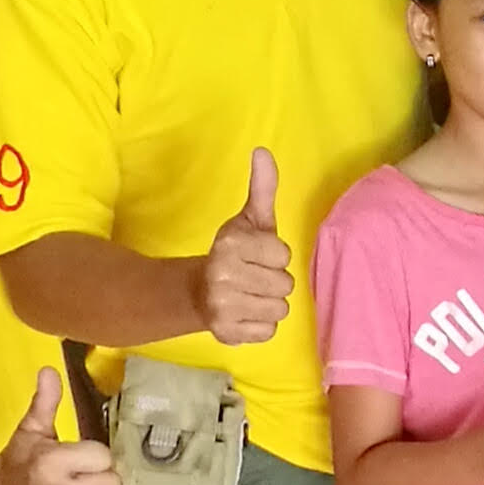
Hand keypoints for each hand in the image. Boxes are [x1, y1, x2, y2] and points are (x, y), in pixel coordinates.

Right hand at [0, 368, 119, 484]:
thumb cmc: (16, 464)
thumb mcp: (30, 431)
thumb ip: (45, 402)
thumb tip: (50, 370)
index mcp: (52, 461)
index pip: (102, 456)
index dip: (95, 456)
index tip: (81, 458)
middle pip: (112, 483)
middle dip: (101, 479)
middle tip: (83, 478)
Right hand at [198, 147, 293, 345]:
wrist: (198, 292)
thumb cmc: (236, 254)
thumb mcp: (251, 219)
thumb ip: (262, 188)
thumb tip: (263, 151)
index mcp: (230, 244)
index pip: (283, 255)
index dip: (275, 256)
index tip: (259, 255)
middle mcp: (223, 275)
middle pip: (285, 284)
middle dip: (274, 281)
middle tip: (254, 277)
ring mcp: (223, 306)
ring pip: (280, 309)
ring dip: (270, 303)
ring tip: (250, 294)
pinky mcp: (227, 333)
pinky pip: (269, 331)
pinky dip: (261, 324)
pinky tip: (245, 313)